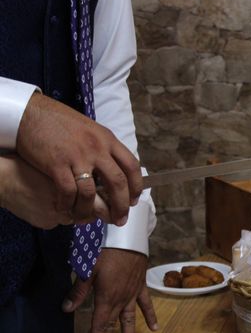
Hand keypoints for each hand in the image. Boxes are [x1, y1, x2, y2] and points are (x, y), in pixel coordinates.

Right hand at [16, 92, 142, 225]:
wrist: (31, 113)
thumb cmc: (60, 121)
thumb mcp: (90, 129)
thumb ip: (103, 147)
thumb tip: (114, 168)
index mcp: (107, 139)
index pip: (132, 166)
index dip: (136, 187)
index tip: (134, 200)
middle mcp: (97, 148)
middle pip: (117, 183)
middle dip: (121, 205)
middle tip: (120, 219)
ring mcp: (77, 156)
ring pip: (92, 192)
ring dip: (91, 210)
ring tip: (89, 219)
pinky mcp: (57, 164)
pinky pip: (68, 192)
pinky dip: (69, 204)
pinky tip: (66, 208)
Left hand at [62, 248, 158, 332]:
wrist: (128, 238)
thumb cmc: (105, 251)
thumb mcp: (87, 268)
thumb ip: (79, 291)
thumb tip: (66, 309)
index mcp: (106, 297)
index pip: (100, 324)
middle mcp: (120, 299)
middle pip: (113, 324)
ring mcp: (132, 294)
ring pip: (130, 319)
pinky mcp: (141, 286)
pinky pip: (146, 304)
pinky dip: (150, 316)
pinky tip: (154, 328)